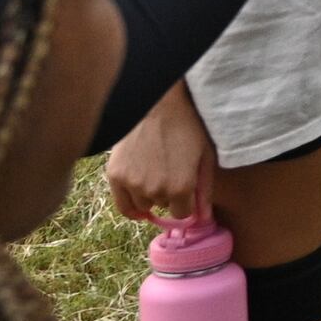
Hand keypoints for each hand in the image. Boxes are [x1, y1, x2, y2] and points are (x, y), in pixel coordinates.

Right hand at [105, 84, 215, 224]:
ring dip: (149, 195)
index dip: (185, 201)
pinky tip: (137, 197)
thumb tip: (203, 217)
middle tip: (169, 171)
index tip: (185, 189)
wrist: (157, 103)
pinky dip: (130, 204)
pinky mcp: (115, 175)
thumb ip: (205, 189)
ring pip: (143, 205)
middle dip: (168, 194)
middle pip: (162, 206)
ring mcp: (132, 184)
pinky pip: (122, 204)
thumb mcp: (205, 156)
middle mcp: (155, 190)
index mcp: (180, 188)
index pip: (182, 213)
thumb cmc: (186, 125)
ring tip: (153, 172)